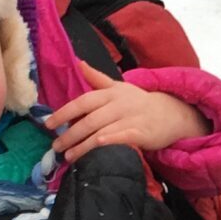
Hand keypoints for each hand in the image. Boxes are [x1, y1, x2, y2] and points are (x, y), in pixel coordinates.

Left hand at [46, 64, 209, 162]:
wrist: (172, 113)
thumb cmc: (139, 102)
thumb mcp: (119, 87)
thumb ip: (97, 78)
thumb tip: (78, 63)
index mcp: (110, 93)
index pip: (83, 101)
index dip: (64, 112)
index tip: (48, 124)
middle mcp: (118, 104)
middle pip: (89, 120)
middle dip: (70, 134)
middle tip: (56, 147)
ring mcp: (131, 118)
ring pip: (102, 131)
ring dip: (83, 145)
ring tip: (69, 156)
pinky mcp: (142, 132)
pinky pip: (123, 137)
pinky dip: (110, 140)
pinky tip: (98, 147)